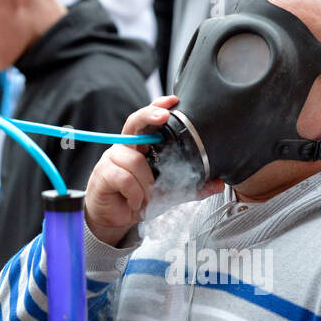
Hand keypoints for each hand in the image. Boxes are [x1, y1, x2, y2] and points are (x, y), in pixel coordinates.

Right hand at [84, 95, 222, 245]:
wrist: (114, 218)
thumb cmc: (139, 198)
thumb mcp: (169, 193)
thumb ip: (192, 187)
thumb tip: (218, 183)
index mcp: (142, 146)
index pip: (149, 120)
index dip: (158, 107)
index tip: (173, 101)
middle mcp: (126, 147)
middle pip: (135, 122)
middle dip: (150, 115)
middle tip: (164, 117)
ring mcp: (111, 158)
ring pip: (136, 162)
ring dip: (146, 184)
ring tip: (147, 198)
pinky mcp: (103, 174)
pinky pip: (125, 178)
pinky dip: (135, 194)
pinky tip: (136, 202)